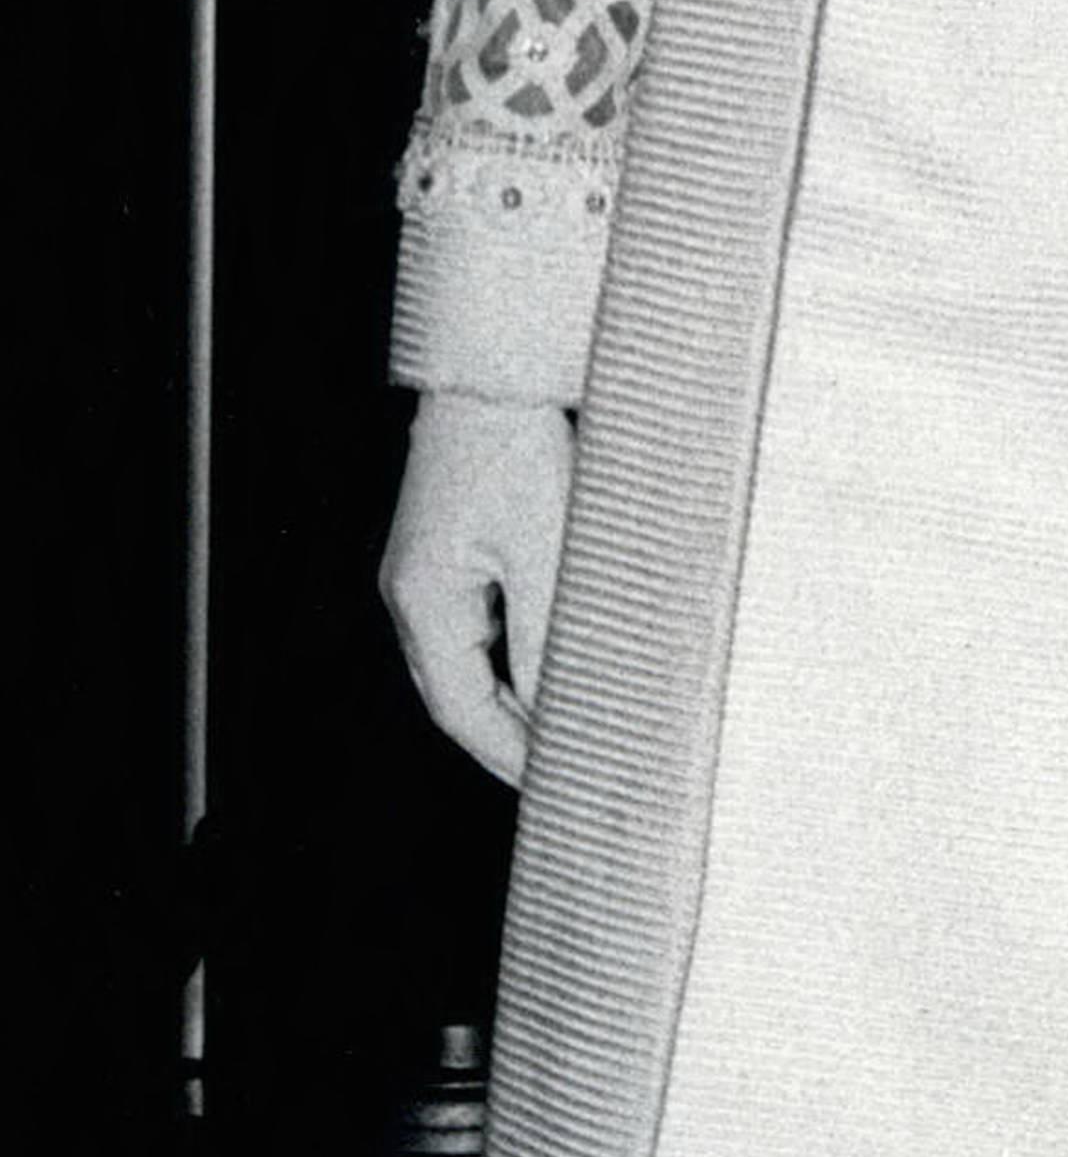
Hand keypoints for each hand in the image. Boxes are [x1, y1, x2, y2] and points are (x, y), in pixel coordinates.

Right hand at [383, 389, 576, 785]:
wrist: (497, 371)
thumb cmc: (516, 446)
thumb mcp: (545, 550)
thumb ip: (550, 637)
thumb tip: (567, 710)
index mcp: (421, 600)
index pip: (461, 711)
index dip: (509, 757)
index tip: (558, 785)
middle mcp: (410, 593)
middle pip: (455, 696)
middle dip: (509, 741)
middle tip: (569, 773)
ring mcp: (424, 575)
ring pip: (466, 666)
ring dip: (512, 703)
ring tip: (567, 734)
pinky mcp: (448, 554)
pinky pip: (476, 630)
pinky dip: (511, 661)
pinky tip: (553, 671)